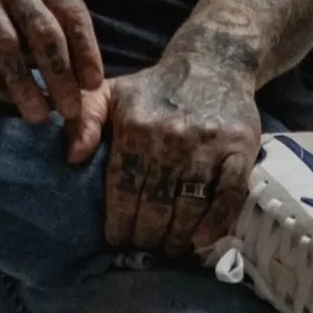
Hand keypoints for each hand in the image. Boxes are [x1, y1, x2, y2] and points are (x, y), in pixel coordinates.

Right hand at [0, 0, 106, 151]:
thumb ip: (59, 28)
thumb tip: (82, 81)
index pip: (72, 15)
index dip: (86, 52)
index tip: (92, 86)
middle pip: (43, 32)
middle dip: (60, 75)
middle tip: (70, 109)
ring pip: (8, 48)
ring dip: (26, 86)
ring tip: (38, 115)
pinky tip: (8, 100)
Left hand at [103, 46, 261, 256]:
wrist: (214, 61)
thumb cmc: (156, 86)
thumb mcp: (110, 92)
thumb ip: (83, 119)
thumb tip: (72, 157)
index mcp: (137, 128)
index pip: (123, 190)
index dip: (118, 223)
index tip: (116, 241)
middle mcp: (172, 138)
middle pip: (155, 205)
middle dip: (146, 237)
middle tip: (142, 251)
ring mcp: (208, 145)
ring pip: (189, 206)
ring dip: (176, 238)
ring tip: (167, 251)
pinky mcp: (240, 149)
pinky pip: (229, 195)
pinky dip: (215, 222)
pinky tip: (200, 240)